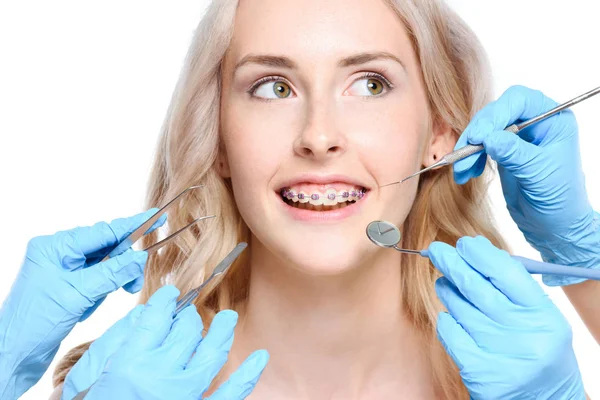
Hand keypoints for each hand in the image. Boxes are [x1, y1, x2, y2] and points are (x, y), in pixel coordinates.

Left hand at [0, 210, 162, 398]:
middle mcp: (59, 254)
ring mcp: (63, 270)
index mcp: (55, 247)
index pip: (102, 232)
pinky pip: (97, 281)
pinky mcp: (67, 286)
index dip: (131, 225)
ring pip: (105, 265)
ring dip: (111, 282)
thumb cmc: (33, 324)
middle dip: (123, 264)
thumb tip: (139, 258)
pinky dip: (101, 293)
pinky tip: (88, 307)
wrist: (12, 355)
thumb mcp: (78, 295)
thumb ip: (112, 274)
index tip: (155, 216)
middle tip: (135, 282)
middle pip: (106, 247)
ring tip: (107, 299)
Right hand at [65, 285, 267, 399]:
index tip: (169, 295)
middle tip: (185, 315)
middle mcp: (160, 377)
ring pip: (211, 354)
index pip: (157, 318)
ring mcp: (183, 397)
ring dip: (222, 332)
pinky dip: (248, 376)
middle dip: (187, 317)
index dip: (165, 300)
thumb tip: (145, 313)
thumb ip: (115, 340)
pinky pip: (230, 394)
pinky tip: (261, 357)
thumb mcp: (87, 374)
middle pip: (186, 331)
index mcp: (131, 363)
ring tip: (228, 318)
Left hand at [428, 236, 584, 398]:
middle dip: (452, 265)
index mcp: (544, 317)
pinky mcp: (479, 372)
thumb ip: (513, 286)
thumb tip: (476, 248)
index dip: (481, 254)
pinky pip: (450, 332)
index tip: (464, 243)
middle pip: (477, 289)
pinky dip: (446, 320)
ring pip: (459, 309)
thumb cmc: (537, 347)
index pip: (507, 274)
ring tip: (445, 284)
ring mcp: (501, 356)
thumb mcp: (539, 316)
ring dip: (447, 291)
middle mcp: (525, 336)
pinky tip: (451, 316)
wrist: (543, 399)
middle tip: (436, 251)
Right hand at [453, 85, 598, 285]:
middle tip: (462, 154)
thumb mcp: (538, 174)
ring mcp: (519, 138)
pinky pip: (481, 147)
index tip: (478, 137)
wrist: (555, 228)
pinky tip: (465, 174)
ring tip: (461, 170)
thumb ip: (514, 153)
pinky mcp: (505, 153)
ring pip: (485, 130)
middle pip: (497, 113)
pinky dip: (469, 159)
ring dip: (468, 148)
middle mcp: (536, 123)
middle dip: (477, 134)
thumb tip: (487, 138)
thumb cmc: (560, 200)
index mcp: (553, 120)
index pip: (519, 101)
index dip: (495, 114)